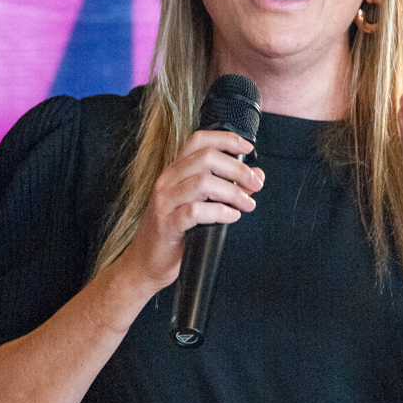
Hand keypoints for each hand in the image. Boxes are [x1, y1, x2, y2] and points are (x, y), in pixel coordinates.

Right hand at [117, 130, 264, 293]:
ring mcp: (165, 201)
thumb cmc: (173, 231)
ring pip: (202, 182)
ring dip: (232, 192)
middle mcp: (168, 181)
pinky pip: (195, 211)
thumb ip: (228, 186)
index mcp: (175, 171)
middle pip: (206, 158)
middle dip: (237, 169)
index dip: (226, 140)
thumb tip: (256, 174)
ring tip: (246, 204)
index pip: (199, 141)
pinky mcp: (166, 224)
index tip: (248, 149)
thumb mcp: (201, 203)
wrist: (145, 262)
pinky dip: (219, 212)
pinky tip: (231, 216)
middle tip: (254, 183)